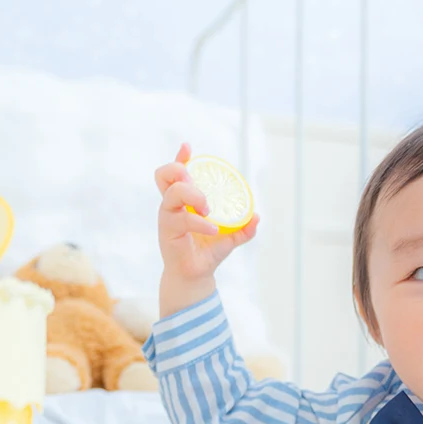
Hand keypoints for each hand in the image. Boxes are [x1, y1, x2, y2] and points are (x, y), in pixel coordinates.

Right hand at [155, 142, 258, 316]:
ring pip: (172, 194)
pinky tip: (213, 228)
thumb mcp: (230, 237)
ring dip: (193, 195)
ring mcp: (167, 218)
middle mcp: (171, 206)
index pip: (175, 174)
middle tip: (198, 183)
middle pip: (165, 176)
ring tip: (208, 209)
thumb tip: (257, 216)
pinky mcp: (167, 233)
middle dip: (180, 170)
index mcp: (182, 201)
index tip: (188, 147)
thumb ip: (244, 227)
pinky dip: (199, 222)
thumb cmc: (208, 252)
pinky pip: (182, 219)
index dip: (180, 158)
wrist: (197, 276)